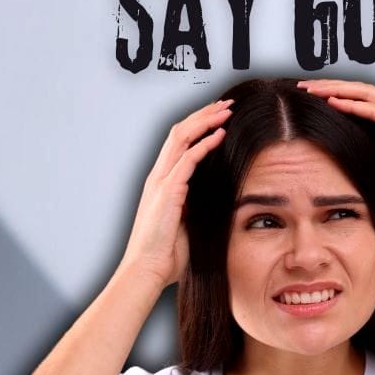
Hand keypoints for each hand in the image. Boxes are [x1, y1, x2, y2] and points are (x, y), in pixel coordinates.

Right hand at [116, 99, 230, 290]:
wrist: (148, 270)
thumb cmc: (168, 253)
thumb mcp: (189, 222)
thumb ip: (198, 205)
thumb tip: (219, 197)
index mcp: (163, 182)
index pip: (180, 142)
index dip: (199, 126)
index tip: (221, 117)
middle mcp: (159, 176)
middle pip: (180, 132)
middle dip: (204, 114)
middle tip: (227, 104)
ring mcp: (160, 182)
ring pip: (182, 138)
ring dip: (205, 121)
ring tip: (226, 110)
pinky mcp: (167, 192)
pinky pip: (187, 160)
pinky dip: (204, 144)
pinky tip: (220, 135)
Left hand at [296, 79, 374, 219]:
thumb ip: (369, 155)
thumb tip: (342, 155)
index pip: (359, 103)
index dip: (333, 98)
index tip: (308, 101)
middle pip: (359, 92)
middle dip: (330, 87)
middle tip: (303, 87)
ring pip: (366, 93)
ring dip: (337, 90)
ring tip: (313, 90)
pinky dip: (355, 105)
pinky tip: (334, 102)